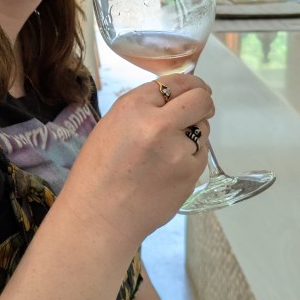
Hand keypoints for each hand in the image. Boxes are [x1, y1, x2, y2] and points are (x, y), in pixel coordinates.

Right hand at [60, 73, 214, 249]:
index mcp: (133, 107)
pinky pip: (201, 155)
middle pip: (199, 99)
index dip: (188, 85)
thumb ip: (141, 110)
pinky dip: (191, 158)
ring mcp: (178, 150)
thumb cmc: (96, 174)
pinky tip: (169, 171)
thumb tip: (172, 101)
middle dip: (203, 100)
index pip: (173, 83)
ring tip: (167, 153)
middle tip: (201, 107)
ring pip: (203, 128)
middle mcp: (158, 124)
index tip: (195, 89)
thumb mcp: (110, 127)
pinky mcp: (191, 173)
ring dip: (193, 133)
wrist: (99, 216)